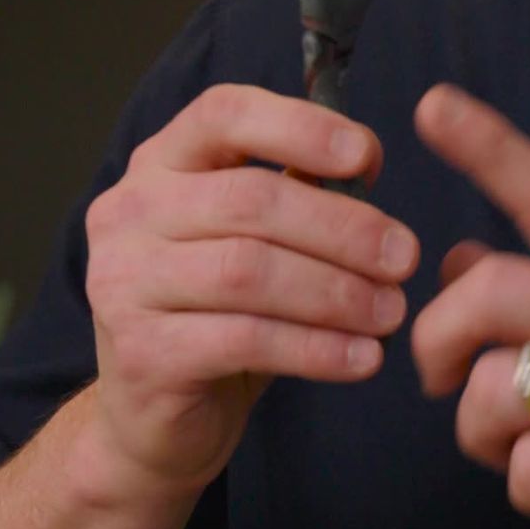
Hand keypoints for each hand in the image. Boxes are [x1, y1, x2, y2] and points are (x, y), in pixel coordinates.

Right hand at [84, 84, 419, 499]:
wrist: (154, 414)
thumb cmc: (218, 312)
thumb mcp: (254, 239)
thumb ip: (296, 192)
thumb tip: (365, 159)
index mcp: (161, 164)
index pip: (224, 114)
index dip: (300, 126)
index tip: (367, 156)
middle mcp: (129, 212)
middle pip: (250, 201)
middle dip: (342, 228)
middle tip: (405, 258)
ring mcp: (124, 283)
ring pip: (249, 272)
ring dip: (336, 293)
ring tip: (392, 312)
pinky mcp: (141, 353)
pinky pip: (244, 340)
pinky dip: (316, 349)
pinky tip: (362, 359)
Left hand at [410, 83, 529, 528]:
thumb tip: (458, 258)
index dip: (488, 147)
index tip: (431, 104)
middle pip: (489, 290)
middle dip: (436, 341)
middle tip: (441, 382)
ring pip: (492, 391)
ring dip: (483, 437)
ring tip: (526, 452)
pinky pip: (528, 469)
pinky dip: (528, 492)